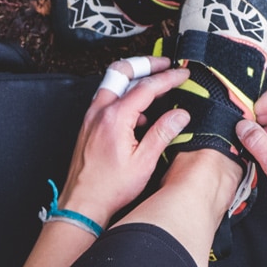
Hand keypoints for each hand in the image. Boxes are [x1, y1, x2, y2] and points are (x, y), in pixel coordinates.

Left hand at [57, 57, 190, 227]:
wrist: (82, 202)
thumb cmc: (109, 187)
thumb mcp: (144, 162)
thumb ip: (163, 133)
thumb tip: (180, 114)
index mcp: (115, 117)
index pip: (145, 87)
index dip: (168, 78)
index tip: (183, 74)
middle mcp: (99, 111)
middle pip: (121, 72)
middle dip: (145, 64)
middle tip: (165, 64)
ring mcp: (91, 117)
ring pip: (112, 84)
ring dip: (133, 79)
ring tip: (155, 84)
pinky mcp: (89, 125)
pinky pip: (107, 100)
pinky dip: (124, 97)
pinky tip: (139, 114)